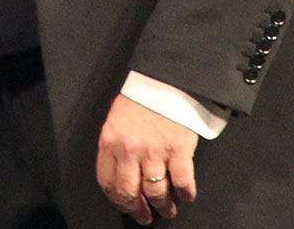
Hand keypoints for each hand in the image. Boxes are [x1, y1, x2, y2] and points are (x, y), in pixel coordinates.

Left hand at [97, 94, 197, 221]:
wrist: (166, 78)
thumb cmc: (142, 97)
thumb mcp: (117, 119)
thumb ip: (115, 145)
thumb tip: (119, 172)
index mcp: (110, 141)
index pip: (107, 181)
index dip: (116, 200)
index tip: (124, 206)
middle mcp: (130, 149)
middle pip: (129, 193)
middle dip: (137, 210)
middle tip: (144, 216)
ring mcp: (154, 151)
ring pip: (156, 192)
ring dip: (163, 207)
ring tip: (168, 210)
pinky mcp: (178, 149)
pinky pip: (182, 181)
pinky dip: (185, 193)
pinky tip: (186, 195)